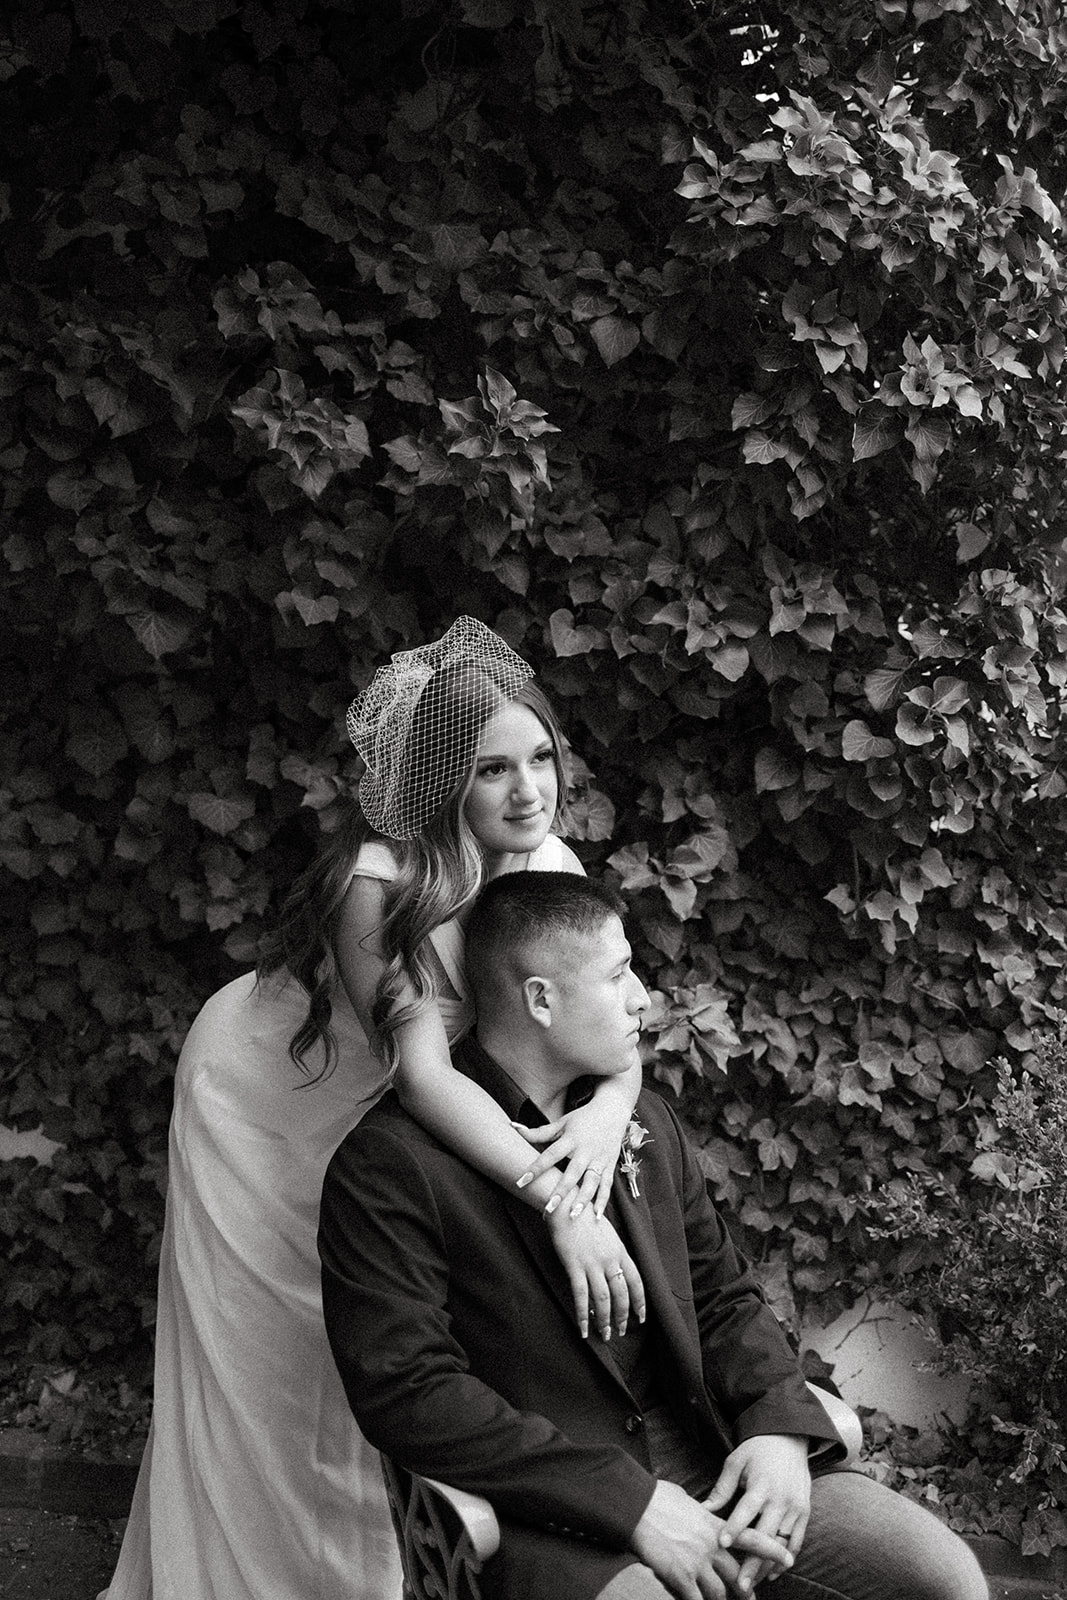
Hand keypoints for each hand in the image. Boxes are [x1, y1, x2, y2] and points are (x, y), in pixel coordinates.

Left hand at [514, 1094, 631, 1217]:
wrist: (612, 1110)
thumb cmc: (582, 1118)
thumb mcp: (561, 1122)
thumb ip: (539, 1132)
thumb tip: (513, 1126)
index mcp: (571, 1139)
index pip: (551, 1155)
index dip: (536, 1168)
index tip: (521, 1181)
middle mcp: (586, 1150)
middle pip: (572, 1173)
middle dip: (561, 1191)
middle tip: (549, 1208)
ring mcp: (599, 1159)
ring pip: (592, 1182)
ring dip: (583, 1200)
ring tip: (573, 1216)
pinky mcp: (610, 1166)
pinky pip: (607, 1185)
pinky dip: (603, 1201)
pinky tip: (596, 1216)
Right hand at [544, 1205, 645, 1339]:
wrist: (567, 1204)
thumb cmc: (586, 1218)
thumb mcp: (608, 1234)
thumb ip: (613, 1255)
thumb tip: (614, 1276)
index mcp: (620, 1251)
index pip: (636, 1281)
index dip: (640, 1302)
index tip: (641, 1318)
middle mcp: (610, 1259)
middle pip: (621, 1294)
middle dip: (623, 1316)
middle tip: (620, 1332)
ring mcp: (592, 1263)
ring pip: (603, 1299)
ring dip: (605, 1320)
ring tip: (605, 1335)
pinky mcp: (574, 1265)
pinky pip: (580, 1295)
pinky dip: (583, 1315)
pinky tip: (583, 1329)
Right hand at [631, 1479, 791, 1599]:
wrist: (636, 1506)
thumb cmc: (657, 1497)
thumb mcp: (686, 1500)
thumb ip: (700, 1511)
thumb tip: (702, 1510)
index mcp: (714, 1525)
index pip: (751, 1537)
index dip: (772, 1548)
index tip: (788, 1556)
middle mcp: (711, 1545)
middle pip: (737, 1574)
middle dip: (746, 1590)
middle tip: (750, 1597)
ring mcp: (697, 1562)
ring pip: (719, 1592)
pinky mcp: (681, 1576)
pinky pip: (696, 1599)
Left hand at [704, 1435, 810, 1590]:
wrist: (789, 1437)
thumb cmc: (757, 1449)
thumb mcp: (736, 1461)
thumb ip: (722, 1487)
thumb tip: (703, 1509)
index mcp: (762, 1484)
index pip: (746, 1510)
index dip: (734, 1527)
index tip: (721, 1543)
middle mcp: (781, 1498)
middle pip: (765, 1536)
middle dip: (751, 1562)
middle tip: (738, 1584)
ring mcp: (795, 1507)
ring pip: (781, 1544)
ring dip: (766, 1566)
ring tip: (751, 1584)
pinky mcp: (804, 1513)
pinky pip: (796, 1542)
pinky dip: (786, 1559)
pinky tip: (772, 1573)